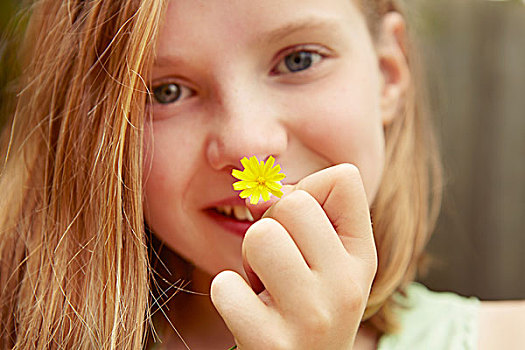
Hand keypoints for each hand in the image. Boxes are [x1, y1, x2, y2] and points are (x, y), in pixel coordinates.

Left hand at [211, 164, 377, 348]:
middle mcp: (346, 286)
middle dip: (271, 225)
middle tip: (277, 264)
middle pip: (292, 204)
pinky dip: (227, 293)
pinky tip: (249, 312)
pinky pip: (226, 285)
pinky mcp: (270, 343)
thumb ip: (299, 211)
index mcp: (362, 258)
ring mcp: (311, 317)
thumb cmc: (304, 302)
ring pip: (259, 236)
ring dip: (249, 258)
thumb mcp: (321, 257)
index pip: (343, 179)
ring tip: (264, 286)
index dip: (308, 192)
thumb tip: (257, 194)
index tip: (302, 226)